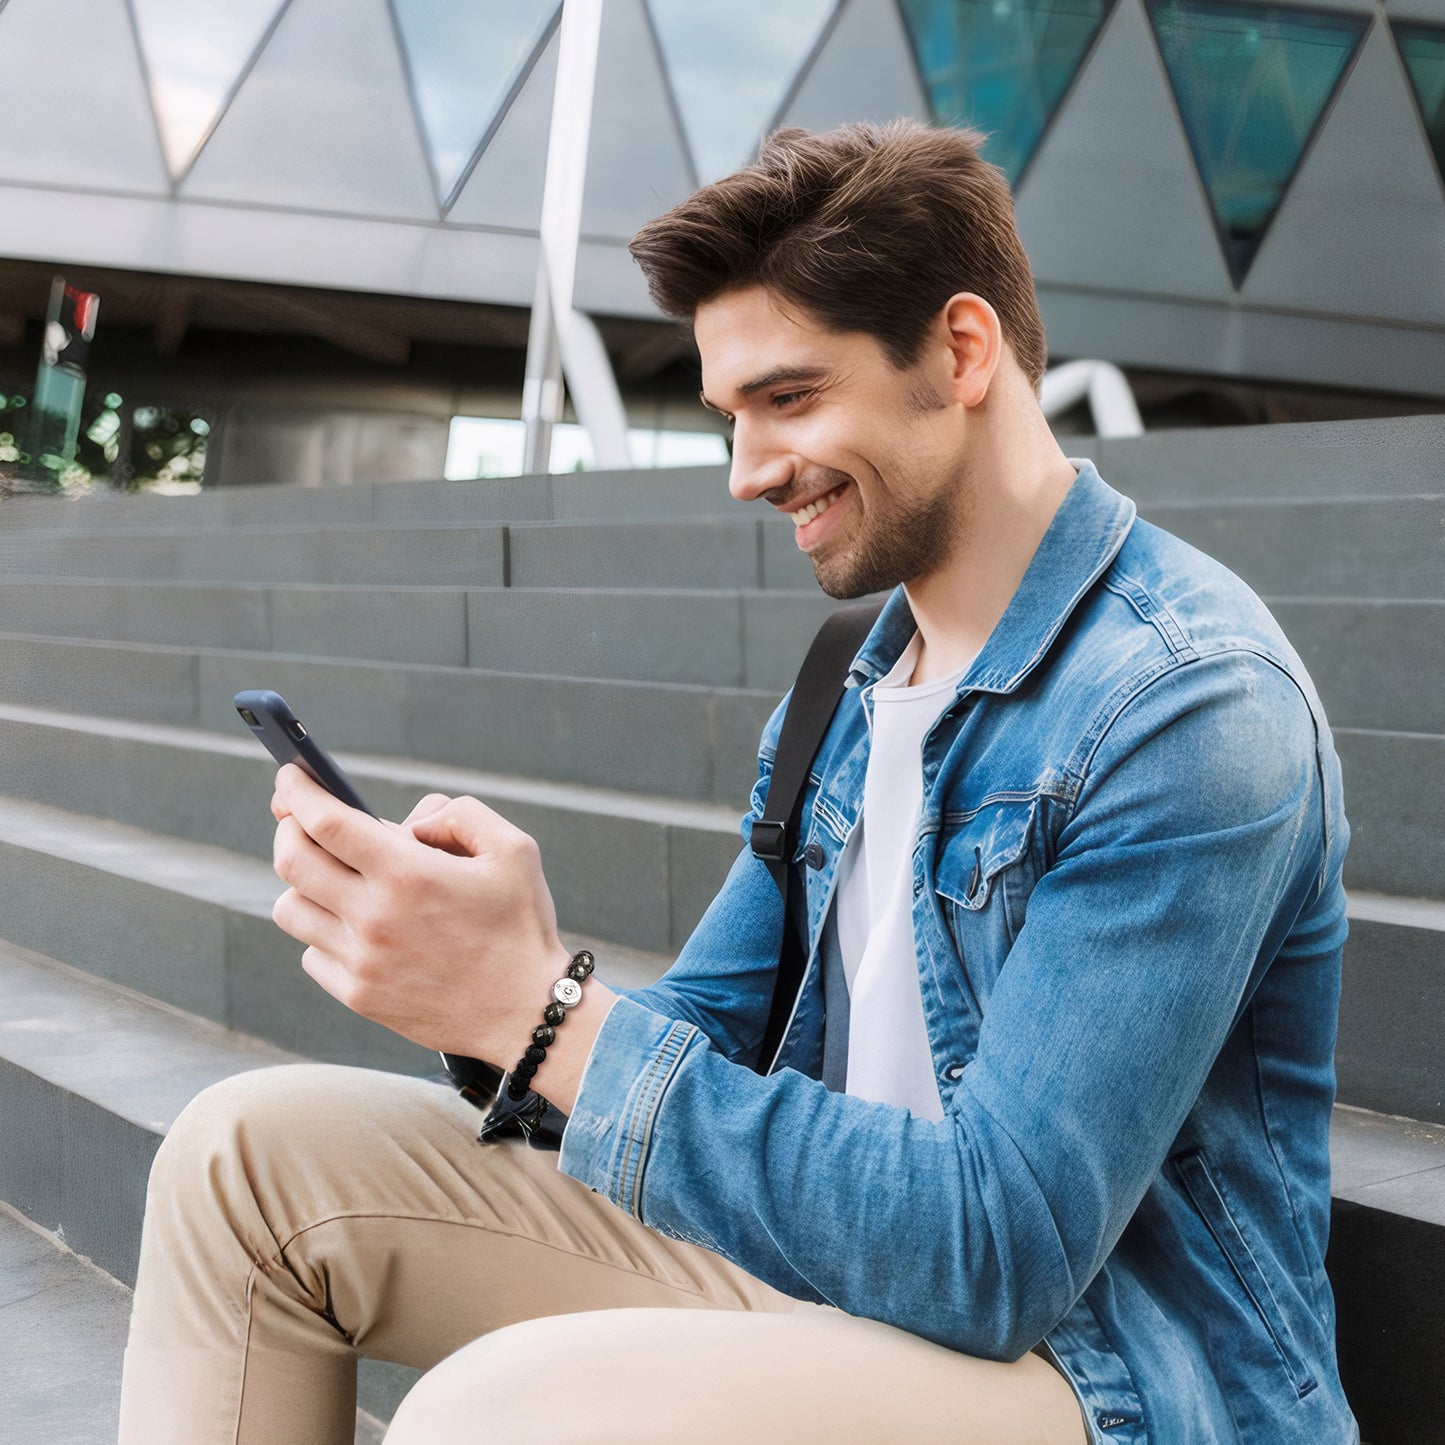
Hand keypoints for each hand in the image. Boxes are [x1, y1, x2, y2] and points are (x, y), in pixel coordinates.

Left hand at [269, 764, 606, 1078]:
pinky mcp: (358, 996)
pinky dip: (323, 932)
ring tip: (333, 878)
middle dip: (288, 829)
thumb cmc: (521, 927)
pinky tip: (357, 928)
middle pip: (291, 861)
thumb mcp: (514, 850)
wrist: (526, 1013)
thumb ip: (460, 815)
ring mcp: (361, 961)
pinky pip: (311, 954)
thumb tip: (411, 822)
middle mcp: (374, 917)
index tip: (291, 776)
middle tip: (300, 821)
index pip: (325, 822)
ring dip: (301, 884)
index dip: (299, 791)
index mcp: (408, 874)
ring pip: (290, 909)